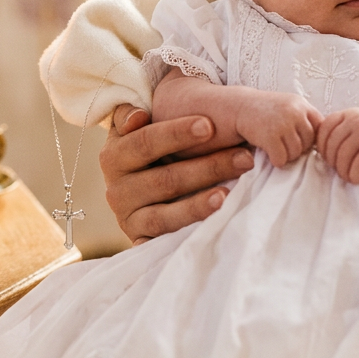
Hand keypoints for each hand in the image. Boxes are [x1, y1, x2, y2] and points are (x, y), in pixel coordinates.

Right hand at [100, 104, 255, 243]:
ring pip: (165, 216)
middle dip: (207, 167)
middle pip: (165, 179)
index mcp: (113, 157)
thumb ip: (129, 115)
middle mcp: (116, 191)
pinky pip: (166, 242)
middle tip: (244, 158)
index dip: (176, 134)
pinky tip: (214, 225)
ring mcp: (128, 220)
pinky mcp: (141, 242)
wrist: (131, 192)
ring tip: (229, 195)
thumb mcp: (131, 130)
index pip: (145, 142)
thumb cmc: (145, 151)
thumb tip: (137, 117)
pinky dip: (189, 234)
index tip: (210, 125)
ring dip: (198, 205)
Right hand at [237, 92, 322, 166]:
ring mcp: (283, 124)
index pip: (320, 129)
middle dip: (297, 148)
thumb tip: (325, 142)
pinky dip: (275, 160)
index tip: (300, 142)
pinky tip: (269, 152)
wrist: (239, 107)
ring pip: (295, 153)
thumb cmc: (266, 111)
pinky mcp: (270, 136)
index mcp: (302, 104)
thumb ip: (306, 118)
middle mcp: (295, 112)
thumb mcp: (289, 106)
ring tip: (275, 147)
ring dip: (286, 155)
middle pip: (308, 144)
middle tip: (283, 144)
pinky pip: (281, 159)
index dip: (312, 140)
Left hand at [316, 108, 358, 182]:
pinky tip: (356, 178)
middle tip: (339, 170)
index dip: (321, 147)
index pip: (323, 130)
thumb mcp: (353, 127)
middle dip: (332, 162)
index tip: (327, 158)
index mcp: (346, 114)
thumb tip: (314, 150)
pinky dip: (353, 175)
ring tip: (347, 176)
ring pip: (343, 156)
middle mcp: (355, 119)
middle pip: (332, 145)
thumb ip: (337, 132)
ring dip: (342, 171)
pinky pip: (357, 164)